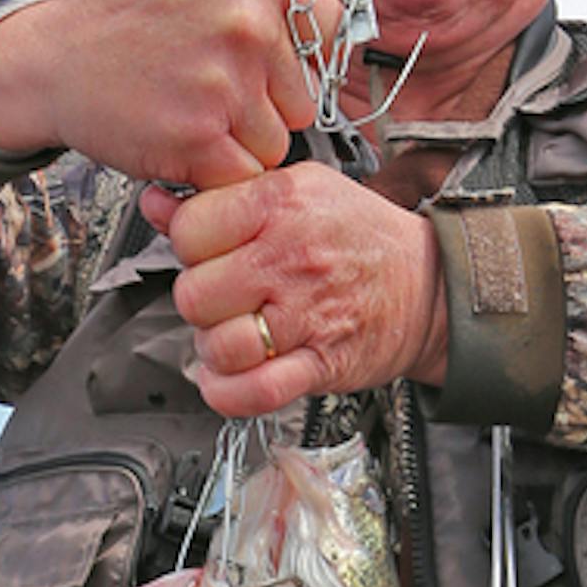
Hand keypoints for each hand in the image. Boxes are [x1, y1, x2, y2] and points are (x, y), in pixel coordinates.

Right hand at [0, 0, 347, 189]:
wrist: (57, 61)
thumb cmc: (133, 21)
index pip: (328, 28)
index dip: (294, 54)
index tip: (254, 57)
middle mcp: (245, 25)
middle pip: (303, 101)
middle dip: (263, 107)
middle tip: (206, 89)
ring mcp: (225, 82)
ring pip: (274, 144)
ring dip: (237, 145)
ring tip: (190, 113)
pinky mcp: (202, 137)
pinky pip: (243, 176)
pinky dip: (213, 173)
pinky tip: (180, 140)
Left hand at [143, 166, 450, 418]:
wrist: (430, 285)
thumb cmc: (359, 238)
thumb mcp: (296, 193)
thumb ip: (221, 201)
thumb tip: (156, 204)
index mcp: (279, 203)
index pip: (189, 230)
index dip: (190, 247)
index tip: (209, 253)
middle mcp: (290, 256)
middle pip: (194, 294)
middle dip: (201, 304)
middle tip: (223, 301)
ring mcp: (306, 313)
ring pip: (219, 344)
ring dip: (216, 350)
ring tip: (235, 337)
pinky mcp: (321, 363)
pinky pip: (255, 390)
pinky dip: (230, 394)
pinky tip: (229, 380)